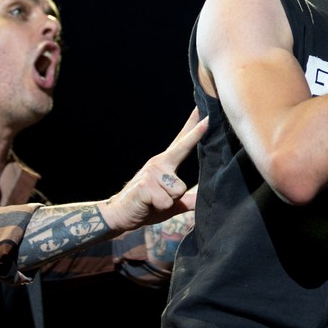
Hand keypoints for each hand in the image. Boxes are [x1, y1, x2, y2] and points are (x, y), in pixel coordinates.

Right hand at [102, 107, 207, 231]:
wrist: (119, 215)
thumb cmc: (147, 207)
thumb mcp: (172, 204)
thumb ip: (188, 200)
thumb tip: (206, 200)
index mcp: (166, 164)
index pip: (182, 142)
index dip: (194, 128)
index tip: (204, 112)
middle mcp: (159, 163)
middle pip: (183, 147)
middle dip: (196, 133)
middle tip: (209, 118)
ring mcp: (152, 172)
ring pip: (179, 190)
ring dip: (169, 202)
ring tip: (155, 202)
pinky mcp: (145, 184)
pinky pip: (167, 201)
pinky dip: (161, 208)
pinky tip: (149, 204)